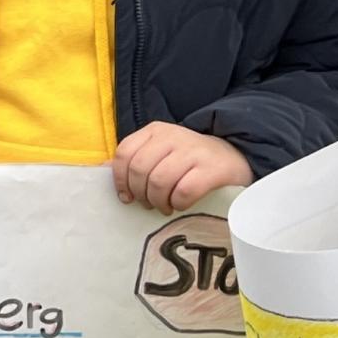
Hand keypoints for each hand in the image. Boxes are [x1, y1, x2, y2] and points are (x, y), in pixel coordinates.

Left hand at [112, 122, 251, 211]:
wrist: (234, 156)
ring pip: (159, 181)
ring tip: (165, 207)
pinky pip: (184, 191)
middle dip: (141, 193)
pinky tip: (180, 205)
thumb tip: (103, 168)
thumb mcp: (161, 151)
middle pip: (140, 169)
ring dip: (158, 201)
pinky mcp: (212, 169)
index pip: (124, 153)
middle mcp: (172, 136)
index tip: (127, 197)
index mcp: (154, 131)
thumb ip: (136, 158)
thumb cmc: (190, 159)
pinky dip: (178, 203)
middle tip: (149, 204)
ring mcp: (193, 151)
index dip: (121, 179)